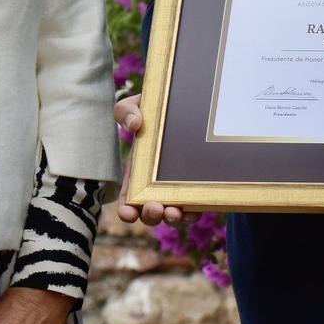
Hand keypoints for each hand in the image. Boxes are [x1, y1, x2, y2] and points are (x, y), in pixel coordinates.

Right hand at [113, 95, 184, 226]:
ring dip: (171, 219)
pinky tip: (193, 210)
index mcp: (138, 172)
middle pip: (149, 211)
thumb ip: (127, 110)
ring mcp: (177, 189)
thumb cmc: (158, 108)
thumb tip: (135, 125)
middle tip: (155, 208)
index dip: (126, 210)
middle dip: (150, 216)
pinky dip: (193, 213)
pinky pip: (195, 207)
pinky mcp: (197, 188)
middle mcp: (156, 185)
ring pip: (172, 214)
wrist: (190, 103)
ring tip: (174, 213)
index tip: (127, 213)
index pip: (128, 198)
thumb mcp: (139, 104)